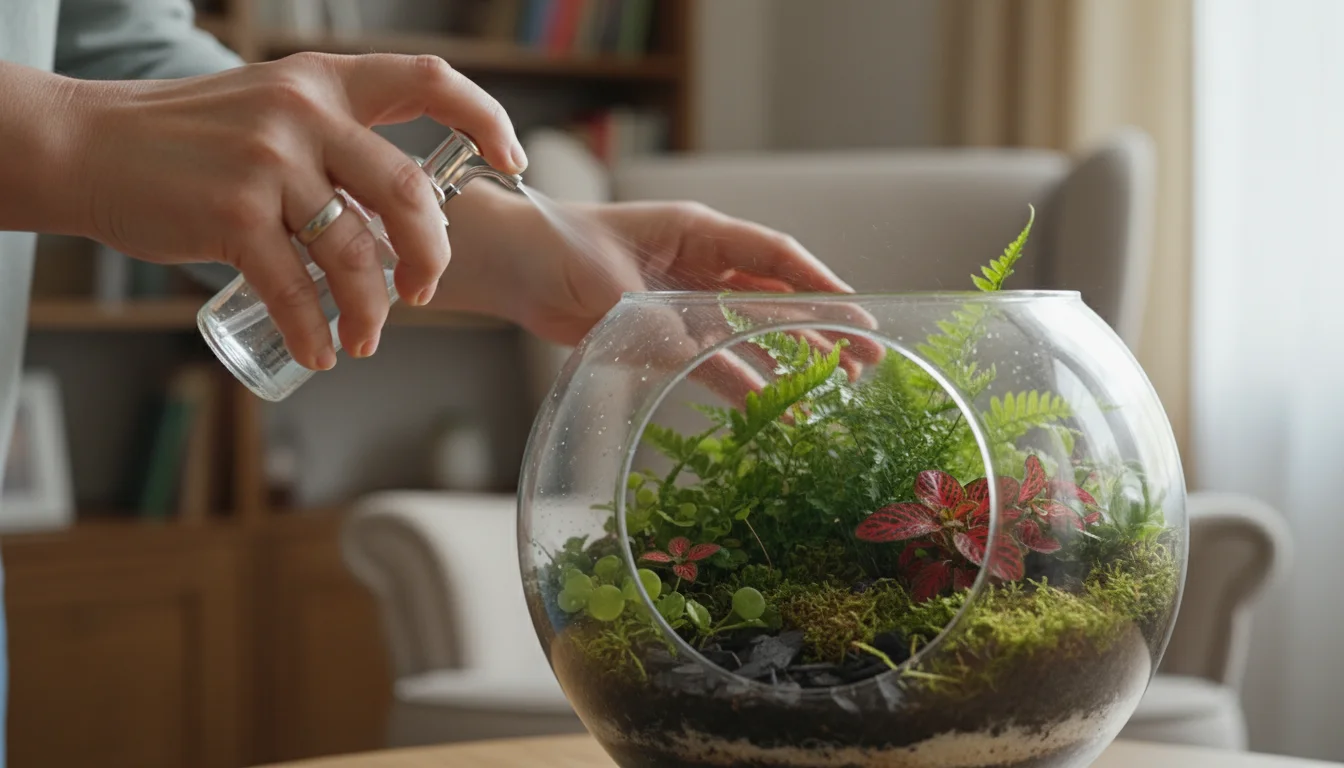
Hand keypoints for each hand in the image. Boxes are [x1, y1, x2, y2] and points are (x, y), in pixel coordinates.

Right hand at [69, 52, 525, 369]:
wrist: (89, 147)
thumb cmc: (191, 140)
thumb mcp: (274, 111)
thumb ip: (336, 143)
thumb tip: (406, 214)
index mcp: (327, 81)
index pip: (430, 79)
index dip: (485, 118)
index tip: (512, 162)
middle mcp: (305, 111)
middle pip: (411, 192)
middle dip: (432, 255)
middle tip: (424, 292)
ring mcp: (269, 162)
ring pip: (357, 252)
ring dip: (373, 310)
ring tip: (365, 339)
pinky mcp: (232, 214)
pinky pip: (297, 289)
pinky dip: (315, 331)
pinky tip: (320, 353)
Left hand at [437, 192, 882, 405]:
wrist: (514, 267)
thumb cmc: (559, 250)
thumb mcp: (615, 286)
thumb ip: (665, 323)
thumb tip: (712, 365)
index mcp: (696, 230)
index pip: (772, 255)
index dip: (818, 283)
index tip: (857, 312)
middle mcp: (701, 263)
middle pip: (775, 295)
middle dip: (821, 327)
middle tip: (866, 360)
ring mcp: (687, 298)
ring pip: (753, 330)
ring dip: (790, 357)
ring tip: (835, 387)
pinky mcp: (666, 330)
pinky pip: (715, 357)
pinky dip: (744, 380)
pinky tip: (774, 404)